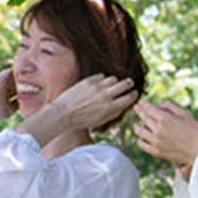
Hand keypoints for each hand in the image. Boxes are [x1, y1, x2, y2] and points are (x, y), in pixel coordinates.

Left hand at [20, 73, 139, 147]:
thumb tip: (125, 104)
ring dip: (115, 81)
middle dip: (129, 84)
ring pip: (113, 79)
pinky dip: (103, 79)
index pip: (130, 98)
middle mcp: (106, 96)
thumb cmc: (82, 120)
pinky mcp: (88, 81)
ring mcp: (97, 87)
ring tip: (114, 84)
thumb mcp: (101, 121)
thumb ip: (114, 112)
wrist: (63, 113)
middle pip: (125, 84)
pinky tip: (101, 83)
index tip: (134, 93)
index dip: (134, 95)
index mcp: (111, 107)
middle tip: (129, 84)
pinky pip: (101, 76)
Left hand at [131, 99, 197, 175]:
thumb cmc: (194, 131)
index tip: (141, 102)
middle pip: (143, 117)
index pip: (148, 108)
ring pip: (139, 131)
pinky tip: (142, 137)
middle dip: (138, 110)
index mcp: (165, 119)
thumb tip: (157, 106)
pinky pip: (142, 144)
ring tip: (137, 124)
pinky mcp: (156, 151)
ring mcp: (156, 141)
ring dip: (137, 126)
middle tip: (136, 107)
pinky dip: (140, 139)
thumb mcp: (185, 114)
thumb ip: (170, 106)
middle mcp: (158, 129)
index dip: (143, 103)